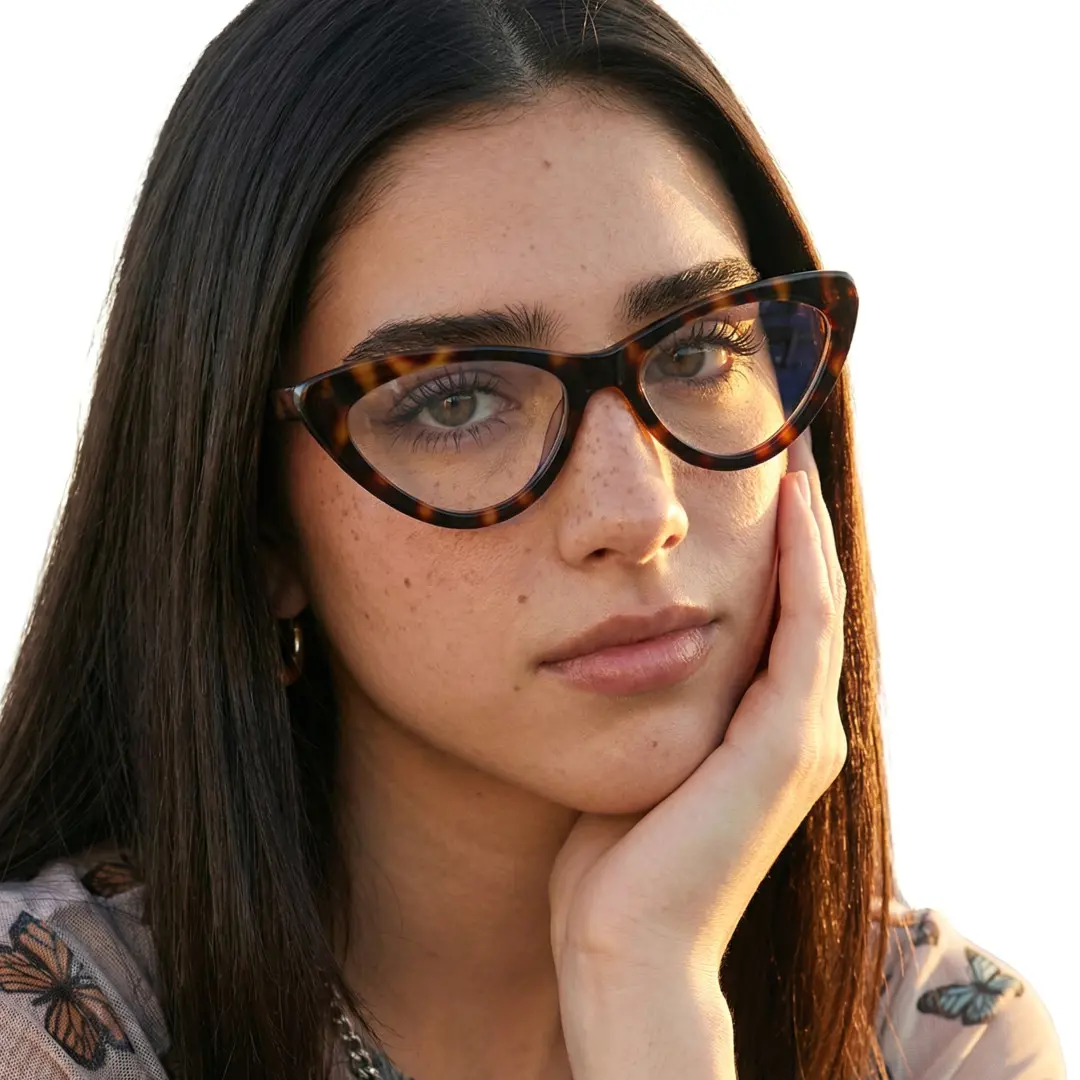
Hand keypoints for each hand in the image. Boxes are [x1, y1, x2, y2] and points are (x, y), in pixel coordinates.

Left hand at [549, 430, 846, 981]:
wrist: (626, 943)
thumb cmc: (611, 858)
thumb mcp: (633, 754)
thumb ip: (641, 701)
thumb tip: (608, 645)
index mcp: (763, 730)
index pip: (780, 614)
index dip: (775, 544)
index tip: (752, 475)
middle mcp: (798, 727)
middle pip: (807, 596)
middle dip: (797, 519)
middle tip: (783, 442)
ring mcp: (801, 736)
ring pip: (815, 600)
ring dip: (807, 524)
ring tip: (792, 451)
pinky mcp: (786, 744)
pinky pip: (804, 628)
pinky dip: (801, 563)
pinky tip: (786, 504)